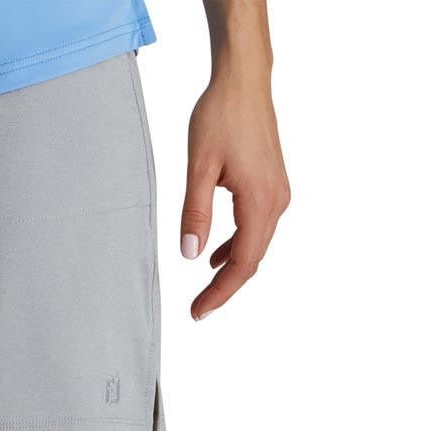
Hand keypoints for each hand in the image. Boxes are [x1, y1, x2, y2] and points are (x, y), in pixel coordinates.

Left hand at [181, 73, 290, 319]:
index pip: (242, 262)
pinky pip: (256, 228)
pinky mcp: (272, 186)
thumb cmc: (220, 117)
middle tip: (197, 310)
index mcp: (260, 201)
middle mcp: (276, 201)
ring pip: (255, 245)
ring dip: (231, 269)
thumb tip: (190, 254)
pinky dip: (237, 247)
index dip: (220, 292)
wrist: (244, 82)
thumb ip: (195, 213)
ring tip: (205, 290)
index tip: (198, 312)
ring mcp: (277, 193)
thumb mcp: (199, 168)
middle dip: (225, 288)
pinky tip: (216, 256)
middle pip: (252, 260)